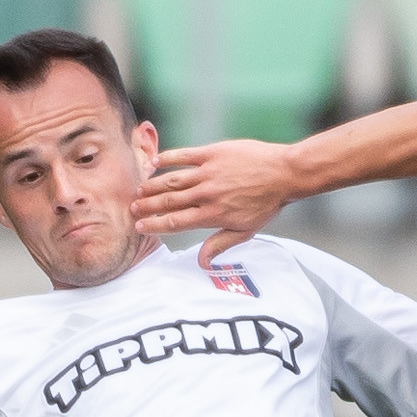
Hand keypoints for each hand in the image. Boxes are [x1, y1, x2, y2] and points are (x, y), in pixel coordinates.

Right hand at [136, 138, 300, 262]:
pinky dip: (168, 158)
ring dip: (153, 185)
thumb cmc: (267, 204)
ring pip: (172, 180)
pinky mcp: (213, 153)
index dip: (155, 225)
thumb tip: (202, 263)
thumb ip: (219, 244)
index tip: (140, 227)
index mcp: (213, 215)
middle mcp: (207, 194)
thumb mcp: (245, 230)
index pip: (176, 222)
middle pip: (169, 202)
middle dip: (147, 207)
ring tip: (139, 190)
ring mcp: (209, 172)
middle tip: (132, 209)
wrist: (284, 174)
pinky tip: (155, 162)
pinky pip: (185, 155)